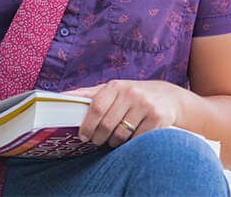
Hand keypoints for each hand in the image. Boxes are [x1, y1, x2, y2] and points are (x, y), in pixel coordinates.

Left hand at [66, 80, 185, 147]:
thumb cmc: (132, 95)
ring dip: (113, 142)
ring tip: (112, 140)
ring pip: (121, 134)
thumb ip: (89, 94)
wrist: (168, 98)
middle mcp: (130, 94)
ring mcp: (145, 106)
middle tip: (96, 141)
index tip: (83, 136)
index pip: (95, 107)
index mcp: (115, 86)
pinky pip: (137, 139)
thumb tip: (62, 96)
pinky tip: (129, 140)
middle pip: (107, 124)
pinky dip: (130, 144)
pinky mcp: (158, 118)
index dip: (87, 124)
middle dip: (99, 137)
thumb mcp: (112, 90)